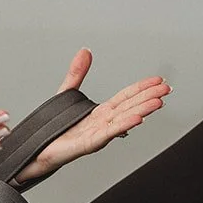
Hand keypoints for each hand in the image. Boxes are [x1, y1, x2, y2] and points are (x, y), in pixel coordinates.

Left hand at [14, 49, 169, 183]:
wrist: (35, 150)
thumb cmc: (52, 129)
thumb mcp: (66, 93)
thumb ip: (77, 73)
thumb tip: (85, 52)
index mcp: (100, 113)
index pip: (126, 97)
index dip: (142, 88)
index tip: (158, 80)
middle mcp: (102, 123)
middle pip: (129, 107)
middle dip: (149, 97)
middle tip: (167, 89)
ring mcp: (97, 134)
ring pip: (123, 120)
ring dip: (142, 110)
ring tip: (158, 102)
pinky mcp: (87, 144)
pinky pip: (108, 133)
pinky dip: (124, 125)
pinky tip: (137, 118)